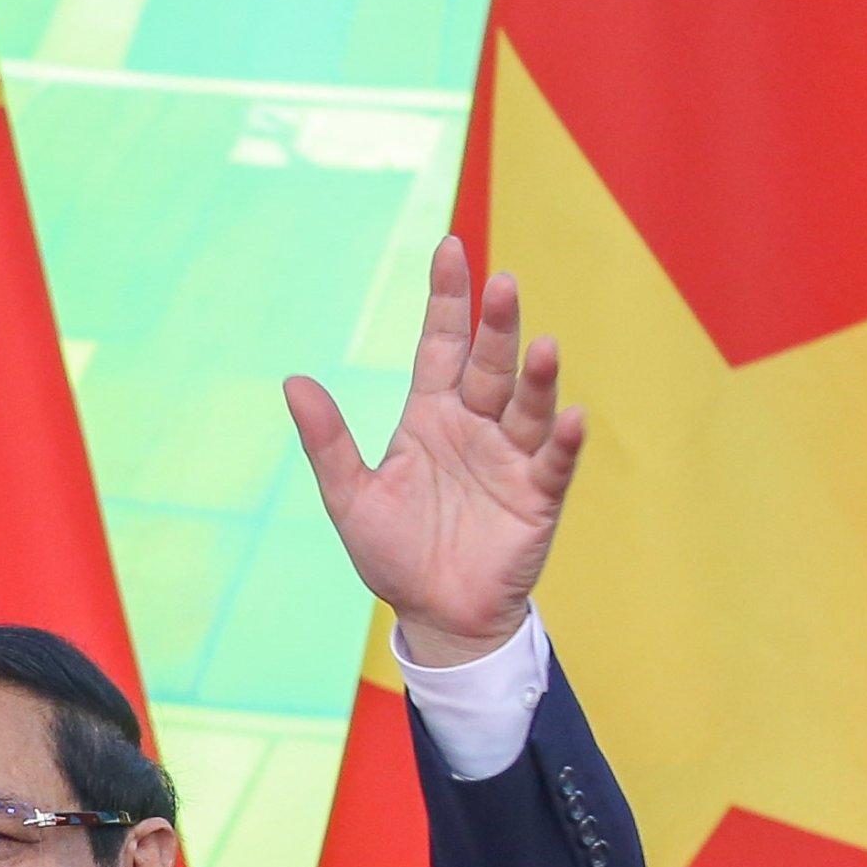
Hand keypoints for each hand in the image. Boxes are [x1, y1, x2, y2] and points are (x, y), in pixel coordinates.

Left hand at [285, 236, 582, 666]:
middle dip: (496, 326)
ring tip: (541, 346)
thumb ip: (327, 441)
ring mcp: (511, 458)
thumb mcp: (351, 497)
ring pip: (528, 406)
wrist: (434, 617)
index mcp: (431, 416)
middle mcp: (476, 426)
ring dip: (537, 377)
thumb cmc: (395, 555)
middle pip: (488, 365)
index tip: (449, 249)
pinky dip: (565, 441)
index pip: (441, 345)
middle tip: (502, 282)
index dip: (447, 300)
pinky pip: (554, 463)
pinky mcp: (538, 497)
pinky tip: (574, 418)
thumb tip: (292, 381)